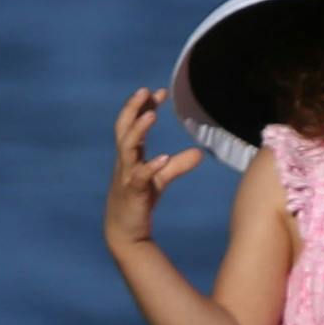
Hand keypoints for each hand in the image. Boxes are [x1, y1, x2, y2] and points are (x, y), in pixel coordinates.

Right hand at [106, 88, 206, 245]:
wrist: (124, 234)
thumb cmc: (138, 202)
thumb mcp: (159, 180)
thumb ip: (177, 165)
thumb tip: (199, 153)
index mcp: (129, 156)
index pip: (132, 124)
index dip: (142, 106)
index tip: (159, 91)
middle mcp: (124, 162)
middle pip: (123, 128)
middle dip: (132, 108)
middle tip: (145, 91)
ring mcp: (126, 176)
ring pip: (127, 148)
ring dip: (139, 130)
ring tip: (152, 115)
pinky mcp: (132, 193)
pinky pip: (139, 177)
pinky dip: (150, 166)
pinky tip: (163, 158)